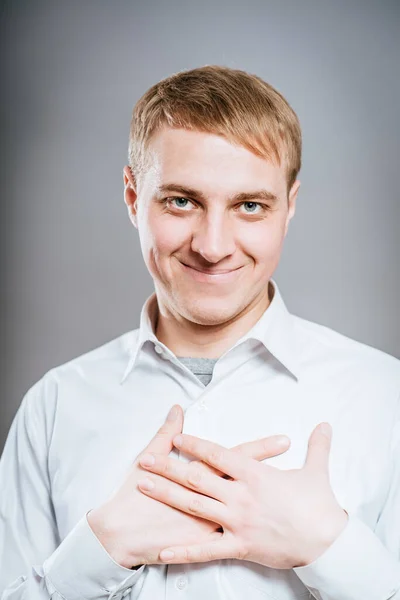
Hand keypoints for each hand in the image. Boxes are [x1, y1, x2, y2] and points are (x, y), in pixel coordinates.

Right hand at [87, 404, 290, 567]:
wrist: (120, 531)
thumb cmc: (135, 493)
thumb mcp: (150, 456)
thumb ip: (166, 433)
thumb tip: (177, 409)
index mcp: (201, 476)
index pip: (237, 458)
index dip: (261, 450)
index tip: (284, 441)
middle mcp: (211, 499)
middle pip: (248, 483)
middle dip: (274, 474)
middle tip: (301, 471)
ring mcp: (210, 523)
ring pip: (245, 511)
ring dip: (267, 503)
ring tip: (290, 495)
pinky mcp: (204, 543)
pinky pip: (230, 543)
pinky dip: (246, 538)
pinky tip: (265, 536)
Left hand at [137, 422, 348, 568]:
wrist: (328, 544)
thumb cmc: (320, 508)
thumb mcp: (317, 472)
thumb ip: (317, 446)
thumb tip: (325, 425)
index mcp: (255, 475)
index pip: (218, 454)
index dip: (195, 445)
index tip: (177, 438)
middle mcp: (240, 495)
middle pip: (197, 477)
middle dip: (168, 467)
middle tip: (146, 460)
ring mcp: (237, 521)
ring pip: (194, 506)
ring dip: (167, 495)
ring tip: (144, 486)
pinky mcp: (239, 546)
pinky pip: (206, 550)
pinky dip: (184, 551)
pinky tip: (163, 551)